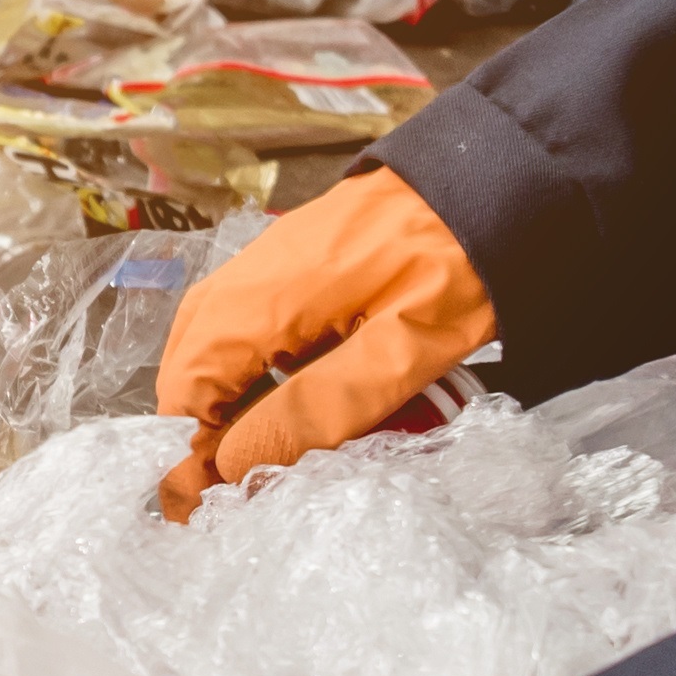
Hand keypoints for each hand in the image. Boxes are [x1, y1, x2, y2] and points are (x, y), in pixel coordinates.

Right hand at [156, 171, 495, 520]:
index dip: (192, 450)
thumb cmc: (458, 264)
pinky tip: (286, 392)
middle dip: (202, 430)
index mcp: (262, 299)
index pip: (184, 389)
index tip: (221, 496)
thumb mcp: (402, 351)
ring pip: (207, 343)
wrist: (491, 179)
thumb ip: (320, 407)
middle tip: (245, 477)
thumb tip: (238, 461)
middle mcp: (243, 275)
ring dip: (222, 400)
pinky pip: (238, 321)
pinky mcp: (287, 260)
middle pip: (186, 367)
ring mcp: (263, 262)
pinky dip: (245, 367)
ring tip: (266, 443)